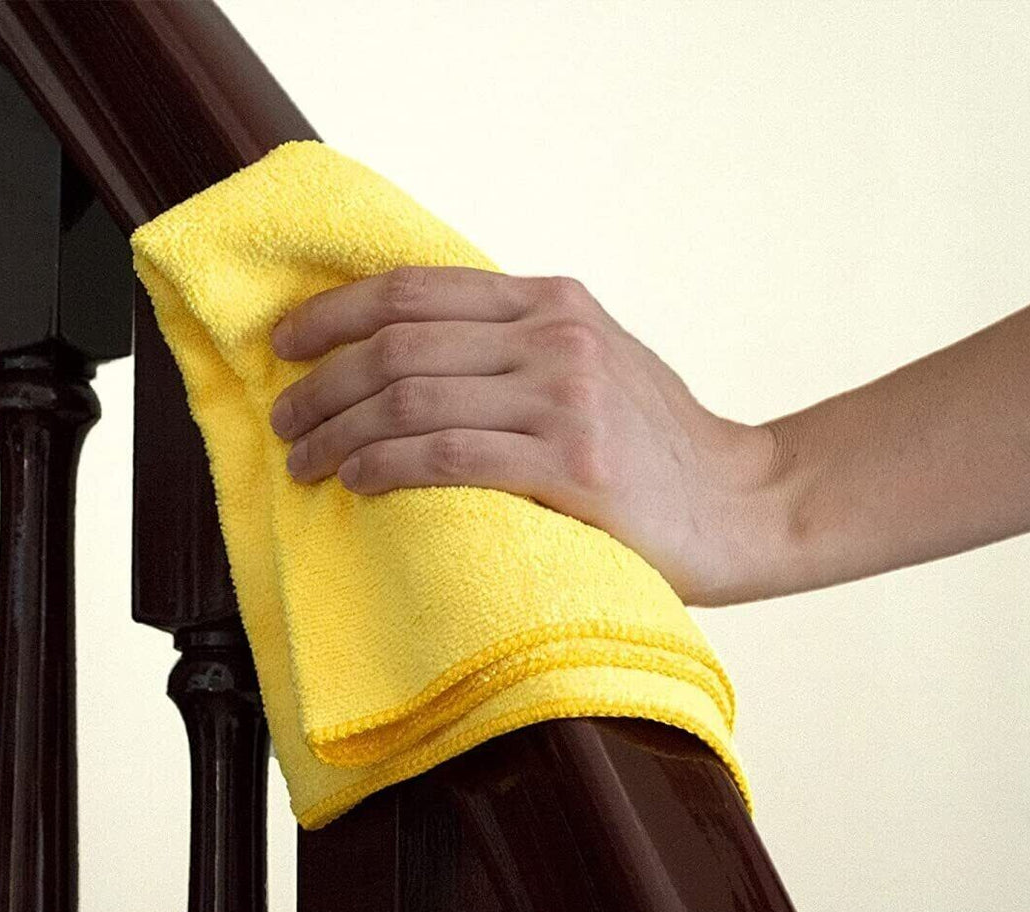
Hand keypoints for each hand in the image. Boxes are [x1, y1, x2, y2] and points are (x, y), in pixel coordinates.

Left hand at [267, 265, 781, 605]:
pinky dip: (386, 465)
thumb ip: (515, 342)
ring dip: (339, 430)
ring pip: (413, 400)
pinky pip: (448, 455)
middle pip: (401, 345)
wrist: (745, 503)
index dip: (336, 311)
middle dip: (324, 381)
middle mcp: (555, 337)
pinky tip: (355, 479)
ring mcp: (566, 398)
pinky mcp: (573, 466)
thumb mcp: (592, 358)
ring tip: (303, 458)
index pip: (416, 289)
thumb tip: (407, 351)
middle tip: (285, 416)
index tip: (287, 341)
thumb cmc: (656, 443)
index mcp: (552, 301)